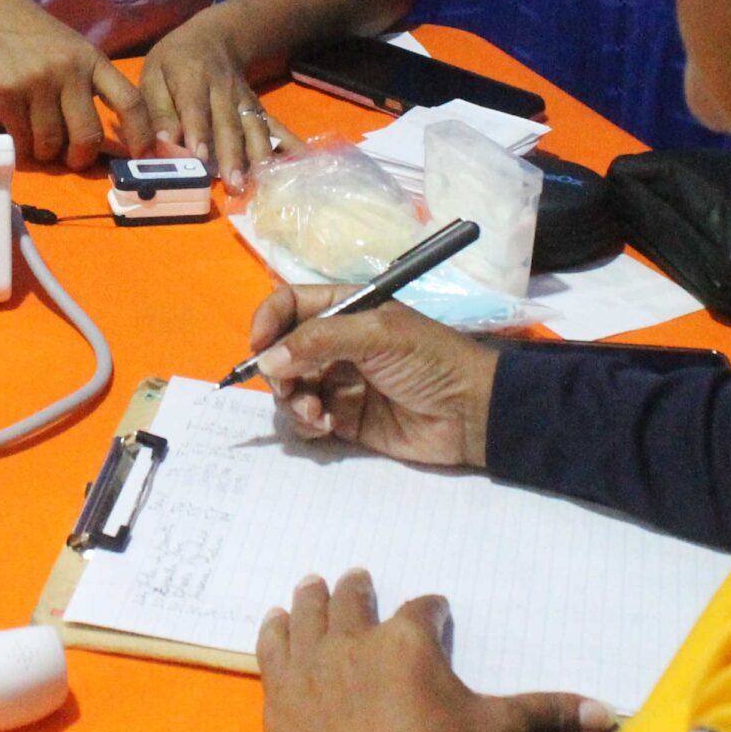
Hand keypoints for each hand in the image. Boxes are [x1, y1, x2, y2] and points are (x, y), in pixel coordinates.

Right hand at [0, 0, 153, 167]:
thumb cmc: (30, 36)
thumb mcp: (70, 49)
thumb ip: (90, 83)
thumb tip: (103, 136)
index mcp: (92, 59)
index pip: (130, 101)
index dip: (142, 134)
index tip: (143, 156)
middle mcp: (69, 70)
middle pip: (88, 135)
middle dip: (81, 157)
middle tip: (72, 158)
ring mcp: (37, 81)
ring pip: (51, 143)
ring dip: (46, 152)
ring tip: (38, 139)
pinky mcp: (7, 92)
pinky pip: (22, 138)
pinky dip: (22, 144)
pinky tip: (19, 131)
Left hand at [140, 10, 286, 188]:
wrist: (214, 37)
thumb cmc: (174, 62)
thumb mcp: (153, 76)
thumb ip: (158, 111)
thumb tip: (163, 144)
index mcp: (192, 79)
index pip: (195, 107)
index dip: (198, 132)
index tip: (199, 158)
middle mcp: (223, 91)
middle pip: (229, 124)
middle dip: (233, 155)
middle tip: (234, 186)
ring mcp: (246, 101)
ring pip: (255, 128)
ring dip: (260, 157)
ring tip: (262, 185)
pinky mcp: (259, 110)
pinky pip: (276, 127)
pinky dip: (291, 145)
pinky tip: (304, 163)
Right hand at [249, 285, 497, 467]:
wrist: (472, 414)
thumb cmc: (431, 360)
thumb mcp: (379, 336)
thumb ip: (320, 341)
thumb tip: (267, 360)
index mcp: (346, 309)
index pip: (290, 304)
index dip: (268, 321)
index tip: (258, 347)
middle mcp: (336, 343)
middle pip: (282, 351)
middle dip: (279, 372)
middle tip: (292, 389)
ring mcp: (338, 382)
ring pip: (290, 389)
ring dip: (293, 402)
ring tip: (317, 413)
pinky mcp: (344, 418)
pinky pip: (306, 420)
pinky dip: (307, 424)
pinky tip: (329, 427)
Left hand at [259, 569, 613, 731]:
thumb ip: (545, 712)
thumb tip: (605, 710)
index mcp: (409, 641)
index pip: (422, 610)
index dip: (430, 610)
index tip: (432, 609)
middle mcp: (356, 642)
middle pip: (354, 602)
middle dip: (358, 589)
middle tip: (355, 577)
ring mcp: (312, 667)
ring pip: (308, 616)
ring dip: (311, 598)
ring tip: (311, 585)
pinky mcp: (281, 696)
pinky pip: (272, 649)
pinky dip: (273, 631)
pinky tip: (272, 621)